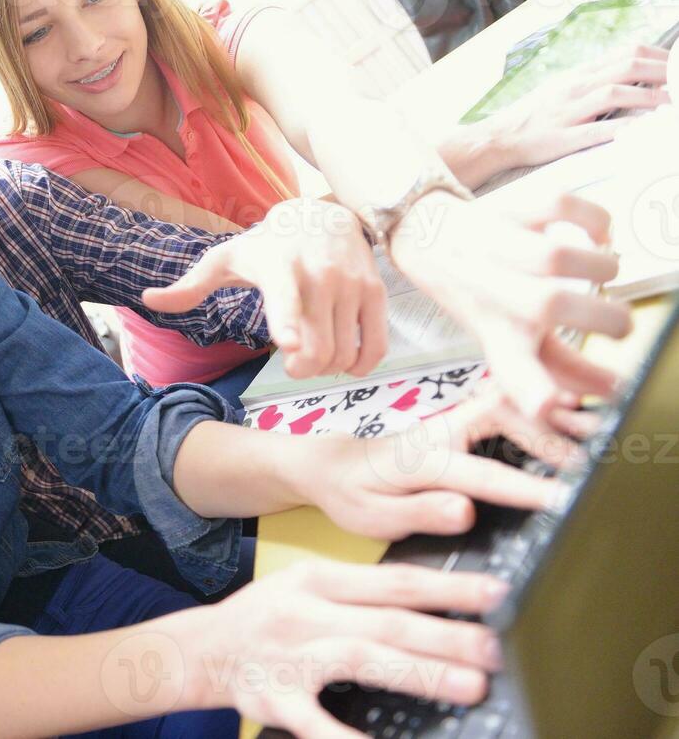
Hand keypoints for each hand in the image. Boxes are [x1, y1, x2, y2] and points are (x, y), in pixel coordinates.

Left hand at [142, 198, 387, 378]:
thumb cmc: (265, 245)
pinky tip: (344, 359)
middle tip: (292, 362)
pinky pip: (373, 346)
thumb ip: (190, 286)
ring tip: (314, 354)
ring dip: (327, 367)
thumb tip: (147, 301)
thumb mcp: (225, 259)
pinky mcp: (374, 291)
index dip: (287, 322)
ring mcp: (350, 283)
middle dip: (301, 369)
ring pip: (342, 351)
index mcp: (277, 267)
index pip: (284, 297)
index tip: (288, 345)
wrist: (322, 213)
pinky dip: (359, 363)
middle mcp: (318, 274)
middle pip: (315, 346)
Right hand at [185, 560, 506, 736]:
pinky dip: (351, 738)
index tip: (496, 592)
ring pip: (363, 660)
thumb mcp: (304, 585)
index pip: (393, 581)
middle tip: (496, 648)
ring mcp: (290, 657)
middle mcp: (304, 614)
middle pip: (386, 622)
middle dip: (446, 635)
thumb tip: (431, 601)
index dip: (447, 587)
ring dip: (420, 672)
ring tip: (470, 684)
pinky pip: (319, 723)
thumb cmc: (264, 617)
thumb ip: (359, 591)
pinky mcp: (275, 700)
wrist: (198, 649)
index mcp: (316, 580)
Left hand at [303, 390, 574, 540]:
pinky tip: (566, 417)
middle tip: (586, 462)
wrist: (328, 463)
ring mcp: (451, 421)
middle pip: (500, 415)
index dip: (523, 488)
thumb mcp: (374, 516)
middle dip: (546, 435)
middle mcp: (439, 431)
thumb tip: (465, 511)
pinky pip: (504, 405)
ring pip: (506, 403)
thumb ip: (419, 513)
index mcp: (419, 459)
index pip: (480, 473)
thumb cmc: (352, 493)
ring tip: (590, 434)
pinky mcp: (460, 420)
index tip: (561, 499)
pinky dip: (536, 409)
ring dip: (547, 416)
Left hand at [388, 191, 630, 419]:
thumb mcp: (508, 334)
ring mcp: (496, 247)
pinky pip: (559, 203)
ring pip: (555, 254)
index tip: (555, 407)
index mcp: (494, 331)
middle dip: (601, 317)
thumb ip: (557, 364)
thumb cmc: (477, 292)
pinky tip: (597, 235)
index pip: (512, 368)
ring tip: (607, 272)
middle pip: (547, 304)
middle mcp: (490, 291)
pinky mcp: (506, 209)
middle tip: (621, 324)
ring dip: (602, 265)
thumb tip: (608, 389)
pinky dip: (594, 219)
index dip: (536, 391)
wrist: (425, 236)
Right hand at [478, 44, 669, 179]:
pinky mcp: (562, 137)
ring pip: (615, 93)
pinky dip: (624, 129)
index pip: (627, 53)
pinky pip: (597, 130)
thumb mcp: (563, 90)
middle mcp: (575, 87)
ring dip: (650, 97)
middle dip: (664, 71)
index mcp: (579, 75)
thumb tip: (629, 74)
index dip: (660, 56)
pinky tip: (644, 131)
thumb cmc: (534, 117)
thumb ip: (594, 81)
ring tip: (675, 103)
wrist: (497, 138)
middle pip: (627, 67)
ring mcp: (568, 111)